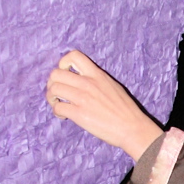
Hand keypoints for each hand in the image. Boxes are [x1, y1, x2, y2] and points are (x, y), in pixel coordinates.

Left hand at [45, 51, 160, 161]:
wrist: (132, 127)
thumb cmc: (125, 109)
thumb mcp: (112, 85)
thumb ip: (96, 79)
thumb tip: (83, 79)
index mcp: (97, 74)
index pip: (73, 56)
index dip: (63, 63)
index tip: (66, 74)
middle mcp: (88, 83)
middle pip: (56, 73)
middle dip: (52, 83)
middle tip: (57, 92)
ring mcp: (82, 98)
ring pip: (54, 89)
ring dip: (51, 97)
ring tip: (59, 104)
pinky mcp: (79, 114)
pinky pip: (58, 107)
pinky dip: (57, 111)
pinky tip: (64, 116)